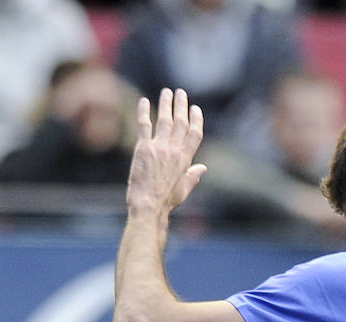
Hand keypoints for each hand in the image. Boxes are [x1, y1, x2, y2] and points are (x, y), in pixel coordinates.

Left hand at [126, 88, 205, 214]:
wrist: (149, 204)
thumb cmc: (167, 200)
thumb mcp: (185, 189)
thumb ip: (193, 175)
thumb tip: (203, 168)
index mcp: (186, 160)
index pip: (195, 134)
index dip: (196, 120)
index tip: (196, 109)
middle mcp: (174, 150)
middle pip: (181, 123)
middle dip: (182, 106)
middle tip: (181, 93)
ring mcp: (159, 148)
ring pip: (165, 120)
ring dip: (166, 104)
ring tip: (167, 92)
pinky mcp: (143, 148)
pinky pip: (144, 125)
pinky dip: (144, 112)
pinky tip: (144, 101)